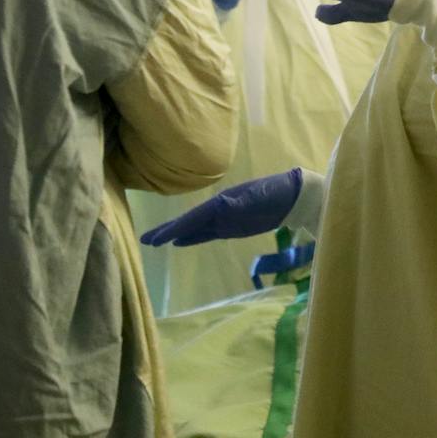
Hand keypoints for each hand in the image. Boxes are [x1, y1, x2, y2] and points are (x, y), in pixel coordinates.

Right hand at [140, 169, 303, 246]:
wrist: (292, 196)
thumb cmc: (275, 194)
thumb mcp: (258, 197)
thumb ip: (240, 203)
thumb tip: (220, 204)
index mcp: (222, 202)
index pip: (193, 217)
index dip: (175, 227)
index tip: (156, 238)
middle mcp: (218, 209)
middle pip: (188, 222)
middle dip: (167, 230)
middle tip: (145, 240)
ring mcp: (223, 219)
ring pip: (194, 229)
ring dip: (175, 235)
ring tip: (156, 242)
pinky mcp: (231, 228)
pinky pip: (207, 234)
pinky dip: (192, 238)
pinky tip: (180, 243)